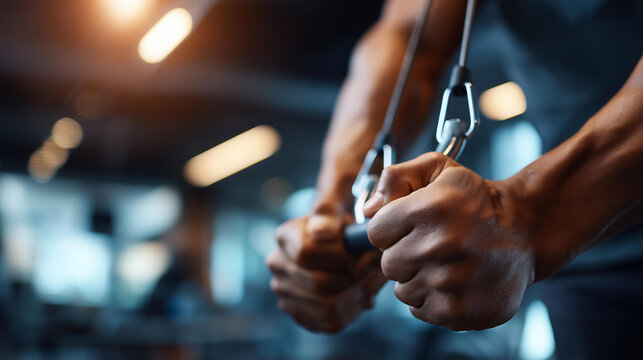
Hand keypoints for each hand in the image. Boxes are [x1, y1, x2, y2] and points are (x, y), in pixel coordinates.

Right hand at [266, 209, 385, 332]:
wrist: (338, 243)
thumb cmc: (340, 226)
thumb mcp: (337, 207)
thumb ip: (328, 212)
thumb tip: (322, 232)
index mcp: (285, 237)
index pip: (306, 253)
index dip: (340, 257)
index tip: (360, 252)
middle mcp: (278, 265)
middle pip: (318, 284)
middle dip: (353, 280)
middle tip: (371, 270)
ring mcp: (285, 291)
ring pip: (326, 308)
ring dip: (356, 298)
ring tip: (369, 283)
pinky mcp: (299, 313)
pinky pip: (330, 324)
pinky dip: (353, 313)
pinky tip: (361, 296)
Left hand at [363, 152, 535, 330]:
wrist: (526, 230)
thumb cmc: (475, 199)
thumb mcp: (438, 168)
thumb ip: (396, 178)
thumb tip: (369, 209)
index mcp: (428, 208)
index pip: (374, 232)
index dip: (390, 228)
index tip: (411, 225)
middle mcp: (438, 246)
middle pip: (387, 264)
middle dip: (403, 254)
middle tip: (431, 244)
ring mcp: (449, 282)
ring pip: (402, 290)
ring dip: (417, 278)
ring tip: (445, 263)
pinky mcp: (459, 311)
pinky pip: (420, 310)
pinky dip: (432, 299)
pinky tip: (454, 281)